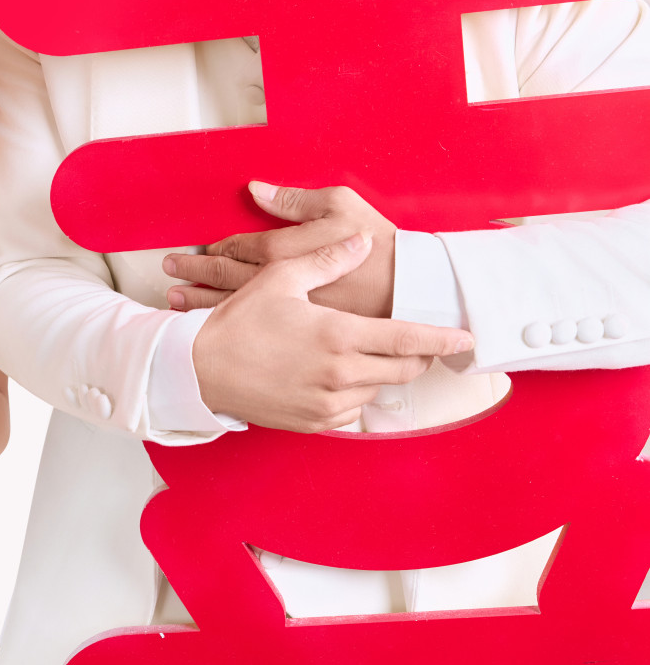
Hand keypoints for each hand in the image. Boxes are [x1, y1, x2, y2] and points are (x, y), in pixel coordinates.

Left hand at [165, 181, 397, 318]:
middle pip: (224, 279)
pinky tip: (215, 330)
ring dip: (201, 303)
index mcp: (283, 250)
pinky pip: (255, 331)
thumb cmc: (377, 245)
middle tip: (170, 273)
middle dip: (194, 275)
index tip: (192, 253)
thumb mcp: (338, 205)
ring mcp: (287, 314)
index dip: (212, 251)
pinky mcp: (298, 333)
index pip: (235, 249)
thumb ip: (293, 199)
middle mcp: (278, 285)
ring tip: (177, 302)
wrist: (409, 288)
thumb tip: (257, 189)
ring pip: (232, 308)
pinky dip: (229, 328)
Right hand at [188, 232, 472, 431]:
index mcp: (338, 335)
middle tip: (417, 342)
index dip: (442, 339)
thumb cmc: (238, 322)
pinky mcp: (314, 422)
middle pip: (402, 370)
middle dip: (416, 356)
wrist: (198, 370)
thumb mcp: (280, 278)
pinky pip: (352, 411)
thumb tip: (360, 242)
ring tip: (359, 352)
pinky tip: (334, 375)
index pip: (407, 340)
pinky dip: (353, 393)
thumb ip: (328, 258)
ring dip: (379, 372)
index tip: (466, 339)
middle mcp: (339, 374)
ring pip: (378, 389)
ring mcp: (327, 403)